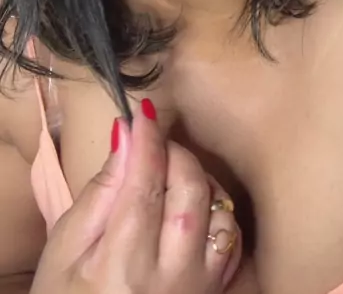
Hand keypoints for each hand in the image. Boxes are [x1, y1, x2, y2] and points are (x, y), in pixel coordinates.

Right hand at [31, 99, 240, 293]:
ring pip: (220, 210)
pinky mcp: (215, 291)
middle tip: (151, 143)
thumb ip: (98, 195)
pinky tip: (191, 205)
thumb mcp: (63, 251)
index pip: (145, 184)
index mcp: (125, 265)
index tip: (143, 113)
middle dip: (174, 153)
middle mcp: (172, 276)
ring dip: (199, 179)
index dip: (146, 140)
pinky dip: (217, 210)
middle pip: (191, 190)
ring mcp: (201, 286)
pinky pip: (232, 238)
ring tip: (169, 174)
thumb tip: (125, 139)